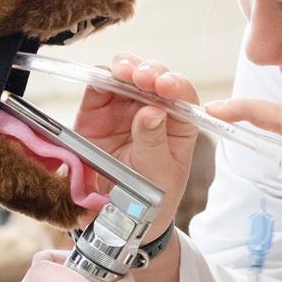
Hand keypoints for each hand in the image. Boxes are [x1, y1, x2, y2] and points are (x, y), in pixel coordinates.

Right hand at [73, 54, 198, 235]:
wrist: (116, 215)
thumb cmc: (149, 197)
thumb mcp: (157, 174)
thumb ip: (153, 142)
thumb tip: (152, 111)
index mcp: (179, 122)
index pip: (182, 94)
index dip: (174, 84)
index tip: (164, 86)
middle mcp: (154, 107)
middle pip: (155, 76)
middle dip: (149, 71)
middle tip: (141, 78)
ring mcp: (125, 106)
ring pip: (126, 73)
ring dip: (125, 66)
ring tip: (122, 73)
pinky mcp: (98, 109)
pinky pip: (99, 85)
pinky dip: (99, 76)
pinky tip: (102, 77)